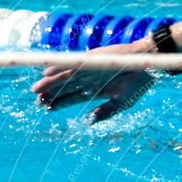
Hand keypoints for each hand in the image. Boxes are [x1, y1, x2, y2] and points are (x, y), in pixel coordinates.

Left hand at [31, 42, 154, 122]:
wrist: (146, 66)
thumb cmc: (136, 84)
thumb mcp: (121, 103)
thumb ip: (105, 113)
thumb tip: (89, 122)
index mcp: (95, 90)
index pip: (72, 97)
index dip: (59, 103)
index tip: (46, 108)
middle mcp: (88, 80)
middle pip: (64, 88)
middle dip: (50, 94)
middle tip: (36, 101)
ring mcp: (87, 69)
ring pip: (64, 76)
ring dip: (49, 82)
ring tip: (35, 89)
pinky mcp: (89, 59)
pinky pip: (71, 64)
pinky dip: (59, 68)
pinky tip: (46, 72)